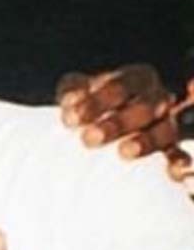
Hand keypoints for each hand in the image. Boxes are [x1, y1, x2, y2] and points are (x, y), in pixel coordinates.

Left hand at [56, 65, 181, 162]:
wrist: (101, 118)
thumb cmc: (87, 101)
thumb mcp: (75, 90)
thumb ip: (71, 93)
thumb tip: (71, 103)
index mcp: (136, 78)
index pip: (119, 86)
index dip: (97, 102)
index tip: (73, 118)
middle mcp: (157, 98)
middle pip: (144, 108)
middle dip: (117, 124)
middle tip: (89, 139)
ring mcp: (167, 122)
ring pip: (166, 130)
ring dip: (147, 141)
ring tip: (124, 153)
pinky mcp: (171, 148)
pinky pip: (179, 154)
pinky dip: (178, 162)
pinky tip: (172, 172)